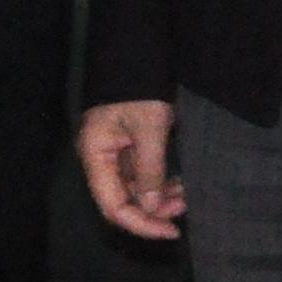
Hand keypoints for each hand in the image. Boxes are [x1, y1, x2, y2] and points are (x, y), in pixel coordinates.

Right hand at [78, 99, 184, 241]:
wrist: (139, 50)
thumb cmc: (140, 87)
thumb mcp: (150, 128)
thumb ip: (150, 170)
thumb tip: (151, 208)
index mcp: (95, 156)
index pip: (113, 206)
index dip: (142, 224)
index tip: (172, 230)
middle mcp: (100, 159)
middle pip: (123, 200)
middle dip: (154, 209)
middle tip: (185, 206)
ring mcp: (114, 152)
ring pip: (134, 189)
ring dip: (159, 197)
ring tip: (186, 194)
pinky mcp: (128, 146)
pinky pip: (141, 174)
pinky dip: (159, 182)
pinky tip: (179, 183)